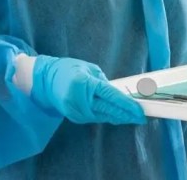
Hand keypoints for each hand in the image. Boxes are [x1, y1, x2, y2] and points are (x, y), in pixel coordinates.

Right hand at [31, 56, 145, 124]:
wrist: (45, 81)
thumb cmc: (68, 69)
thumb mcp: (89, 68)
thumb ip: (103, 82)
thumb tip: (118, 95)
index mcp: (85, 83)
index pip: (111, 96)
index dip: (127, 105)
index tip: (139, 110)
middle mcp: (80, 100)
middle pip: (109, 110)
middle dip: (127, 115)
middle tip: (141, 117)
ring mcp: (76, 111)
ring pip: (103, 116)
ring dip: (118, 117)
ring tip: (133, 117)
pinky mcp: (74, 117)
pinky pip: (95, 117)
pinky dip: (107, 116)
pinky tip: (117, 116)